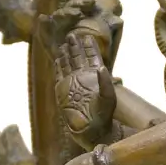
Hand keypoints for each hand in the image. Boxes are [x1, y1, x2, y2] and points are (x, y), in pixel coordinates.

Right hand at [53, 27, 116, 144]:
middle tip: (72, 35)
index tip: (86, 37)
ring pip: (68, 64)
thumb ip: (105, 82)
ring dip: (66, 54)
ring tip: (64, 44)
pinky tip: (57, 58)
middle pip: (78, 57)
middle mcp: (83, 77)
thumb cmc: (103, 115)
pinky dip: (58, 66)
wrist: (92, 129)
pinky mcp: (63, 89)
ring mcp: (72, 82)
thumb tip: (102, 67)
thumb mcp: (108, 98)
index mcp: (95, 76)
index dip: (89, 47)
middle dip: (76, 46)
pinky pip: (59, 74)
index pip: (92, 57)